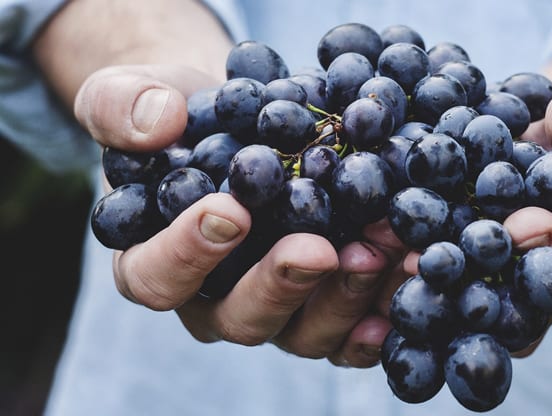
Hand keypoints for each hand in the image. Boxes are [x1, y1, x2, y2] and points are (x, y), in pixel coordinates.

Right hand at [75, 64, 404, 366]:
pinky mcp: (322, 305)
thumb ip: (122, 106)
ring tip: (380, 251)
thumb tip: (157, 123)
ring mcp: (275, 308)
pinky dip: (380, 312)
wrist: (240, 121)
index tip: (230, 211)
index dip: (187, 254)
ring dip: (344, 297)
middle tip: (318, 249)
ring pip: (303, 332)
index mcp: (153, 261)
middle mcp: (214, 300)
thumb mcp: (132, 94)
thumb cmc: (179, 116)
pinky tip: (406, 279)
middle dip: (281, 285)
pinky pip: (350, 330)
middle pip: (240, 318)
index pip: (156, 277)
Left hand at [397, 90, 551, 357]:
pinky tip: (357, 251)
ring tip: (385, 255)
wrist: (534, 141)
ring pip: (454, 310)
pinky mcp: (441, 282)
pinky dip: (387, 271)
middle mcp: (532, 301)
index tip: (523, 222)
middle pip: (508, 312)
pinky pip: (417, 286)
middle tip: (433, 259)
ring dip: (420, 286)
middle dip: (472, 284)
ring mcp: (483, 296)